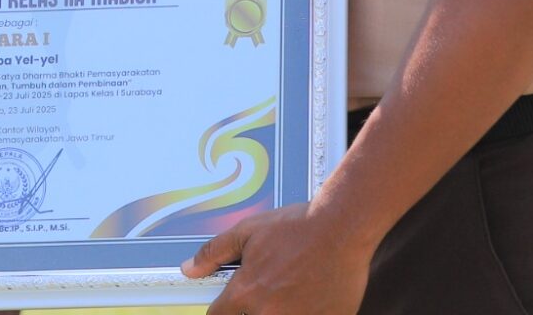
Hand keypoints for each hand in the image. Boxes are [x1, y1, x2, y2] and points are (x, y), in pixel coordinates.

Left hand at [183, 201, 376, 314]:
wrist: (342, 228)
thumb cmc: (298, 227)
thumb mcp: (247, 232)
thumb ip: (214, 253)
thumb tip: (190, 268)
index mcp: (247, 292)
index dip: (221, 309)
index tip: (227, 306)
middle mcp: (271, 312)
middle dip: (251, 310)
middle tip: (266, 292)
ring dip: (277, 310)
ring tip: (289, 291)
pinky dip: (305, 312)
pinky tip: (309, 297)